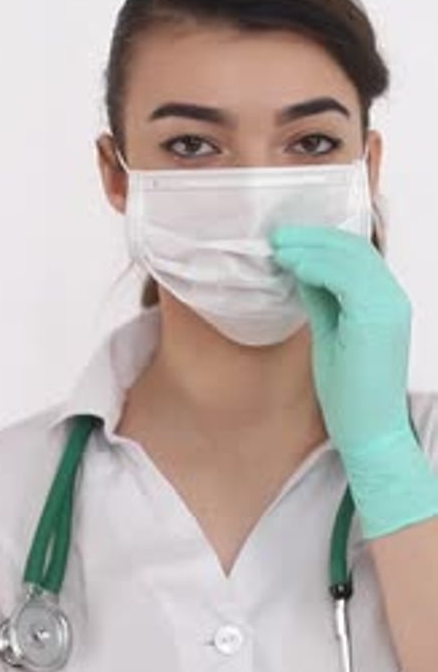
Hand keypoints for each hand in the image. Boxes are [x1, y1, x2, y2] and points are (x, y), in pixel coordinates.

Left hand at [269, 225, 411, 457]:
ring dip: (310, 248)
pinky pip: (346, 278)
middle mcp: (393, 299)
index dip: (320, 241)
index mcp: (386, 302)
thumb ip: (321, 300)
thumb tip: (302, 269)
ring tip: (279, 248)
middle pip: (354, 247)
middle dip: (311, 237)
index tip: (287, 240)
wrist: (370, 435)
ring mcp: (389, 307)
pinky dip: (317, 267)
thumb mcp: (330, 334)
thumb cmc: (351, 394)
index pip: (357, 254)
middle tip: (277, 236)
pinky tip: (293, 267)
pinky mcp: (376, 320)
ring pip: (350, 256)